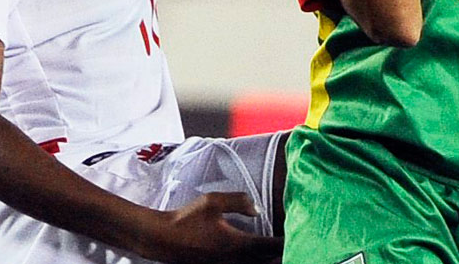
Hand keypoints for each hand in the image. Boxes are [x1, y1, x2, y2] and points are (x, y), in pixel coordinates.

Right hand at [137, 192, 281, 263]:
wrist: (162, 239)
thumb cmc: (187, 219)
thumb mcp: (212, 202)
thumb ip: (238, 201)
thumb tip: (258, 209)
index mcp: (237, 244)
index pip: (269, 246)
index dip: (284, 243)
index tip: (296, 236)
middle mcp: (234, 260)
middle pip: (266, 261)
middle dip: (280, 254)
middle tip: (294, 245)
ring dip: (267, 259)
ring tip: (278, 252)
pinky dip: (254, 261)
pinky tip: (255, 255)